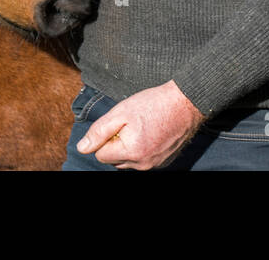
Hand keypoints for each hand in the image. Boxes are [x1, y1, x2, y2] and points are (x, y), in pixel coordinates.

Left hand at [76, 81, 205, 169]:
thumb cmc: (153, 104)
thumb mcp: (121, 112)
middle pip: (114, 161)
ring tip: (140, 127)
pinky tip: (150, 133)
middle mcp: (143, 164)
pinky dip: (141, 150)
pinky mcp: (164, 162)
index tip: (118, 123)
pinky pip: (143, 160)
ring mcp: (155, 165)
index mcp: (131, 152)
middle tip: (128, 124)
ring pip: (128, 162)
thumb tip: (82, 148)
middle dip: (116, 144)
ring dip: (128, 148)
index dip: (105, 137)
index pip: (101, 154)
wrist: (185, 103)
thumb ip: (99, 131)